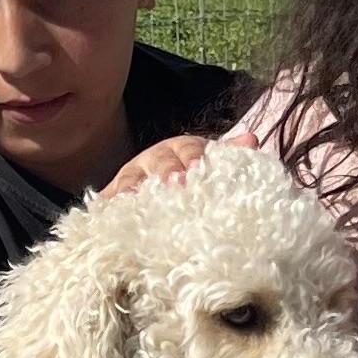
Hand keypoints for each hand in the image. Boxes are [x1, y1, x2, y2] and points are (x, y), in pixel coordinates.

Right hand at [99, 128, 258, 197]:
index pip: (188, 150)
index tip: (198, 169)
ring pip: (129, 181)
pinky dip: (106, 209)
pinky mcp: (112, 197)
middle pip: (158, 163)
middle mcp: (153, 159)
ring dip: (131, 190)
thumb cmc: (187, 171)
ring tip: (133, 200)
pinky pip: (107, 202)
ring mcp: (130, 178)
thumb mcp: (208, 160)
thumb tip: (252, 139)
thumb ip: (229, 154)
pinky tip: (104, 219)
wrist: (149, 178)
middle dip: (166, 172)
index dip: (193, 158)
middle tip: (175, 185)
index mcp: (180, 149)